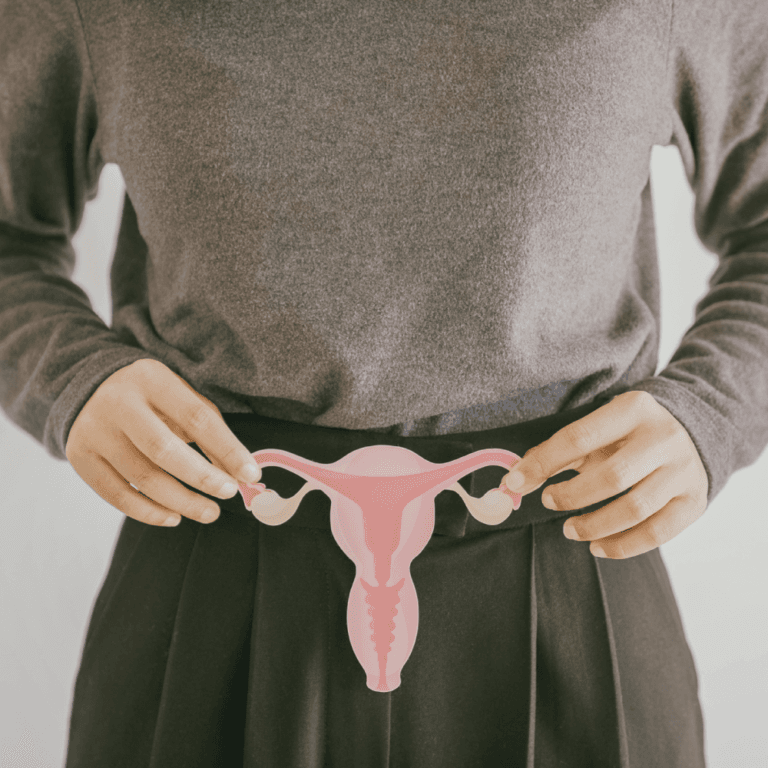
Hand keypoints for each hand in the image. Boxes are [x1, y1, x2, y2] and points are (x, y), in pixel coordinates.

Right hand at [65, 359, 260, 526]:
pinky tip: (174, 517)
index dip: (227, 449)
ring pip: (142, 478)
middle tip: (229, 494)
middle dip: (202, 477)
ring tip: (209, 512)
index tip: (251, 474)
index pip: (197, 418)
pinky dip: (148, 512)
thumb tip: (238, 474)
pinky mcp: (80, 457)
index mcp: (152, 379)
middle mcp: (119, 403)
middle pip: (164, 450)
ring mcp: (95, 430)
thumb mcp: (182, 398)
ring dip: (181, 501)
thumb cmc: (154, 398)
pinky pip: (116, 494)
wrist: (91, 389)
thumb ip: (210, 431)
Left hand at [502, 391, 708, 558]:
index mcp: (633, 409)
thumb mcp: (598, 427)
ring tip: (570, 530)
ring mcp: (683, 471)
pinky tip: (598, 547)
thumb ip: (558, 451)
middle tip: (549, 502)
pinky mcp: (694, 501)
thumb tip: (515, 480)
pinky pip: (657, 533)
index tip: (515, 482)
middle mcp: (663, 438)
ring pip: (635, 510)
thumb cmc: (629, 433)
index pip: (578, 438)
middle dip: (571, 496)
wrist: (693, 431)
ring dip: (594, 526)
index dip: (542, 464)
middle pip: (611, 477)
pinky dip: (622, 546)